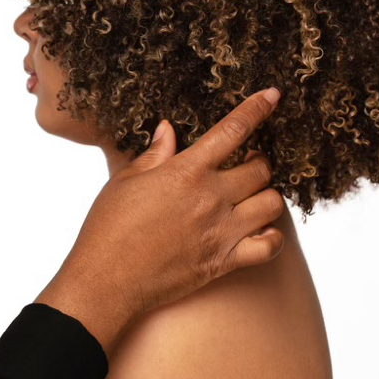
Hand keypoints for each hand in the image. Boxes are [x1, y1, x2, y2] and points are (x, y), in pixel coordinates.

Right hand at [36, 86, 284, 352]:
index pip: (232, 130)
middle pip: (261, 169)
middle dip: (258, 163)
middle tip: (246, 166)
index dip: (257, 109)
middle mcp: (210, 198)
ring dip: (267, 197)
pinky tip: (260, 232)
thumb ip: (154, 154)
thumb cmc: (108, 229)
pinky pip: (270, 246)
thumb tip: (168, 129)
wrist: (106, 282)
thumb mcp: (125, 182)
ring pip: (272, 204)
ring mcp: (221, 231)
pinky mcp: (225, 262)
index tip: (272, 96)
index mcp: (186, 171)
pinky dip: (272, 237)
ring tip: (252, 198)